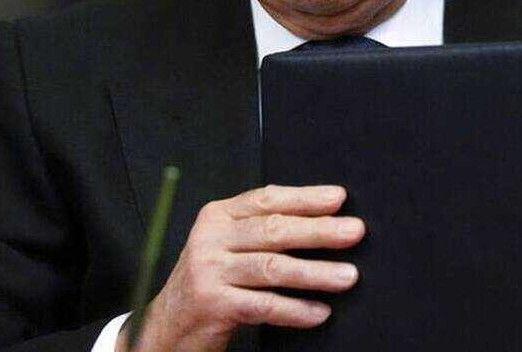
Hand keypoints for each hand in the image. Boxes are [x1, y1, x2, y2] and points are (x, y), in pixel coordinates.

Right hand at [122, 184, 363, 351]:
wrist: (167, 323)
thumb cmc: (210, 281)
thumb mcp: (227, 246)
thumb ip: (260, 231)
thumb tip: (322, 223)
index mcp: (218, 216)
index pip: (266, 199)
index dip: (304, 198)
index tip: (338, 199)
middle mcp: (211, 238)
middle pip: (272, 230)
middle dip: (318, 231)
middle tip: (354, 232)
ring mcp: (210, 271)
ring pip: (272, 267)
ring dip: (315, 272)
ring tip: (348, 276)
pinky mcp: (213, 304)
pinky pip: (264, 305)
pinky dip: (295, 309)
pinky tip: (319, 312)